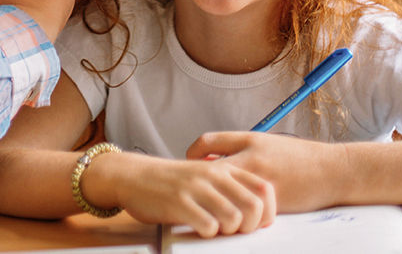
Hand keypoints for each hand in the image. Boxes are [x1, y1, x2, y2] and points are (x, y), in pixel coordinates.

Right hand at [87, 152, 275, 237]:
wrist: (134, 176)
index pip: (264, 189)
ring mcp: (196, 187)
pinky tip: (199, 228)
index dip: (267, 212)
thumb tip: (257, 213)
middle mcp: (213, 174)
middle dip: (250, 226)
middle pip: (253, 206)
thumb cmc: (171, 182)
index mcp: (224, 168)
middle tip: (235, 230)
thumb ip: (228, 188)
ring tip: (216, 229)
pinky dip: (208, 233)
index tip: (256, 224)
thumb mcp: (204, 177)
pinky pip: (208, 226)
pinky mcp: (179, 202)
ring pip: (233, 218)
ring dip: (228, 231)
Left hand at [187, 131, 347, 212]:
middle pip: (208, 169)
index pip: (207, 141)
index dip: (192, 152)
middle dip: (194, 180)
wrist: (333, 171)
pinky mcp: (269, 203)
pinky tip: (225, 218)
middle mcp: (251, 158)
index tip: (189, 160)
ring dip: (210, 201)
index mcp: (249, 140)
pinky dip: (231, 214)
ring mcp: (259, 181)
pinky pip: (242, 211)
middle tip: (187, 187)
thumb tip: (214, 157)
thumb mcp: (267, 144)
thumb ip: (241, 149)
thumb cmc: (300, 157)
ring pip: (222, 194)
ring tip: (201, 206)